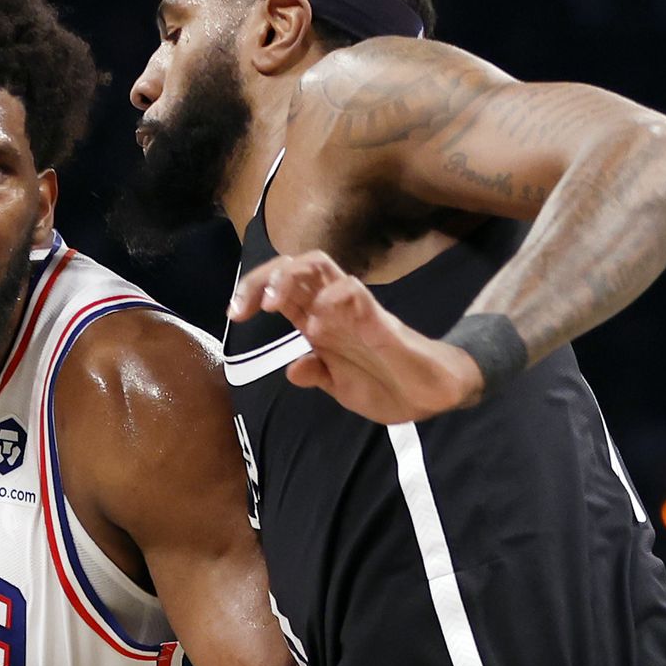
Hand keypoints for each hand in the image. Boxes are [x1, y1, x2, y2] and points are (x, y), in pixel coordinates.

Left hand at [227, 250, 484, 423]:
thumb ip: (317, 375)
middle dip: (263, 278)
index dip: (254, 291)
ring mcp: (355, 310)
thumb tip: (292, 369)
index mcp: (320, 322)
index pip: (283, 290)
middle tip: (243, 307)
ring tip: (272, 303)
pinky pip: (354, 293)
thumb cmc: (386, 385)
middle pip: (296, 268)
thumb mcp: (339, 387)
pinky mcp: (379, 321)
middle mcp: (333, 309)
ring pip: (321, 267)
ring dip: (290, 277)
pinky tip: (316, 317)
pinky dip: (331, 298)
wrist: (430, 398)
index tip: (234, 314)